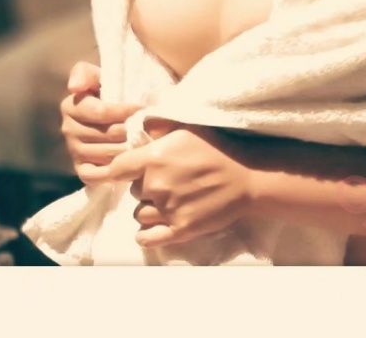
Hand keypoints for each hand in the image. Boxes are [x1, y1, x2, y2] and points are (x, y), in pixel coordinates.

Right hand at [60, 60, 142, 183]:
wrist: (111, 108)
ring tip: (144, 143)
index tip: (143, 108)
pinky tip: (128, 162)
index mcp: (71, 106)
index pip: (101, 112)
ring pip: (104, 154)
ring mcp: (74, 151)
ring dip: (126, 150)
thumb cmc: (106, 90)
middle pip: (106, 134)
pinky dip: (111, 172)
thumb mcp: (96, 75)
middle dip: (130, 131)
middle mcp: (69, 130)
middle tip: (148, 128)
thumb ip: (85, 73)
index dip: (124, 111)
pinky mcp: (80, 168)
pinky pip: (94, 176)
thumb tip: (74, 87)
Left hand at [105, 119, 257, 247]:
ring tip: (170, 200)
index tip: (123, 171)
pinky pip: (147, 237)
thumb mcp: (188, 129)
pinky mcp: (180, 229)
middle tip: (168, 180)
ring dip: (150, 208)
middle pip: (134, 191)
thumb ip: (159, 129)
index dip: (118, 170)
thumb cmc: (218, 148)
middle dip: (147, 186)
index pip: (116, 169)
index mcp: (154, 158)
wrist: (248, 175)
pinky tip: (154, 226)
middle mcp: (157, 185)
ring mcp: (168, 209)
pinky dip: (146, 234)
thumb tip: (139, 128)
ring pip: (140, 214)